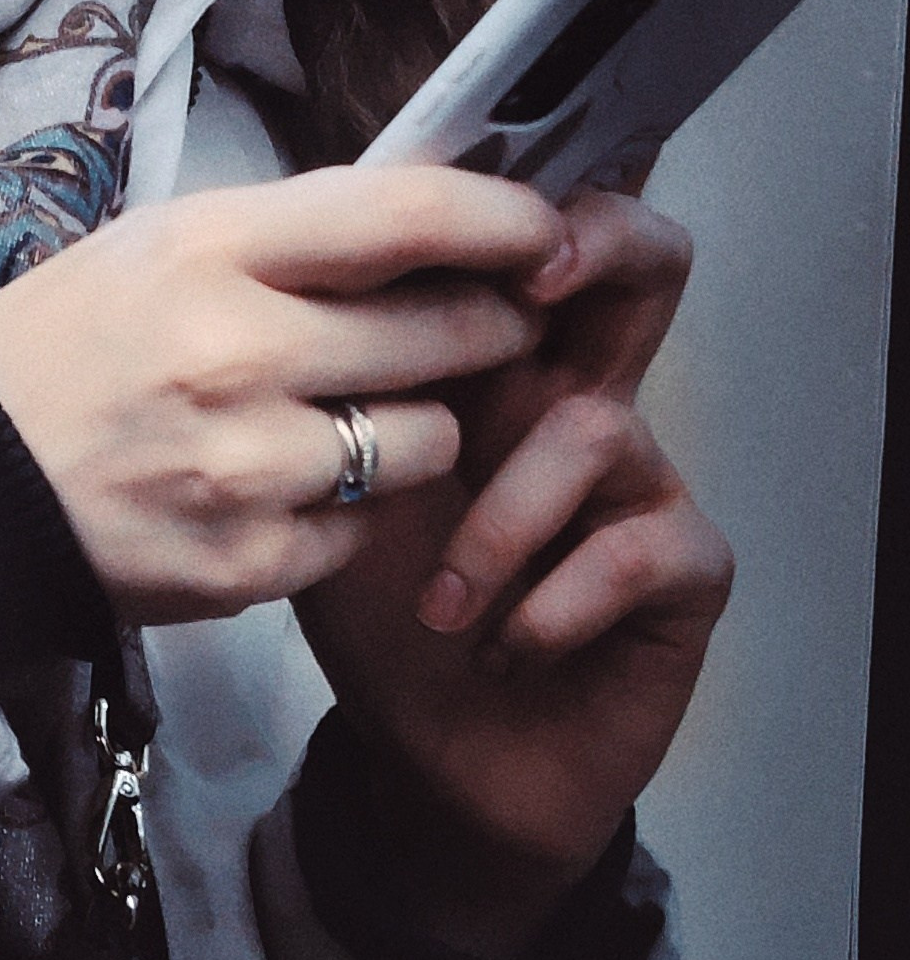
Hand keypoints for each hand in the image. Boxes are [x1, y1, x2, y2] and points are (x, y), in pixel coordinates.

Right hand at [0, 166, 561, 628]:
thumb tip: (428, 220)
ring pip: (428, 441)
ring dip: (419, 427)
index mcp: (211, 250)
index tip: (544, 231)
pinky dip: (349, 512)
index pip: (407, 217)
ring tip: (359, 419)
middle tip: (485, 326)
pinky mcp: (250, 565)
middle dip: (487, 328)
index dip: (503, 219)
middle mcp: (240, 354)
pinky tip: (290, 490)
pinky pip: (365, 529)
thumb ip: (287, 236)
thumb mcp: (155, 248)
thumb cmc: (58, 352)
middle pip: (447, 333)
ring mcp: (249, 468)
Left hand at [295, 189, 733, 951]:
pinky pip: (645, 545)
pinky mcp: (675, 576)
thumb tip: (284, 287)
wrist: (421, 759)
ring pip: (602, 425)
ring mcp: (636, 485)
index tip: (451, 211)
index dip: (512, 200)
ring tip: (443, 606)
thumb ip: (321, 388)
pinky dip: (560, 596)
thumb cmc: (372, 613)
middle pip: (640, 270)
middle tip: (532, 286)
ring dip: (505, 519)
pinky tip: (506, 643)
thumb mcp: (319, 488)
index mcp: (490, 366)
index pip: (528, 238)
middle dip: (594, 252)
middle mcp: (574, 403)